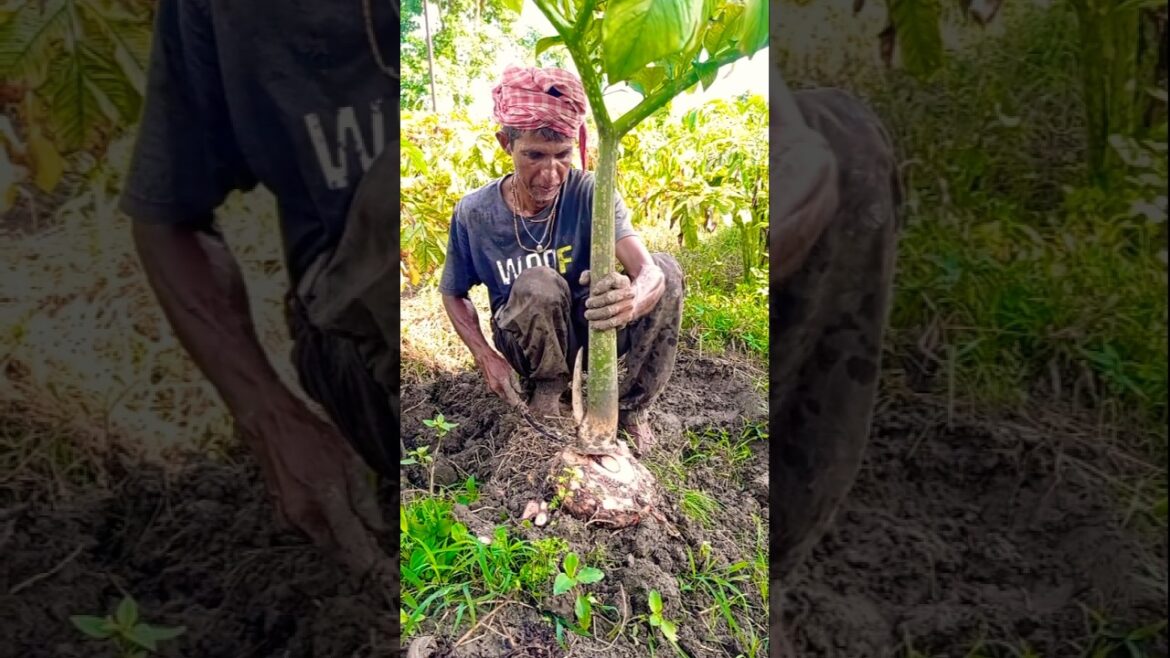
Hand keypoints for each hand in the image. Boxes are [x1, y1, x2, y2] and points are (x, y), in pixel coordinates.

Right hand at [240, 398, 388, 574]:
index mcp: (325, 501)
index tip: (386, 577)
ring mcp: (288, 517)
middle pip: (335, 550)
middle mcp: (303, 517)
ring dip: (341, 544)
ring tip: (364, 542)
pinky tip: (337, 521)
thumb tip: (378, 529)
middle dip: (357, 558)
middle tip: (380, 564)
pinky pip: (310, 530)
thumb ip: (363, 498)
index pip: (352, 544)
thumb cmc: (312, 434)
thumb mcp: (348, 459)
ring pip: (322, 540)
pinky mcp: (280, 513)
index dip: (370, 562)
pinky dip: (326, 531)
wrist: (268, 422)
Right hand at [478, 350, 522, 406]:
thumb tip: (519, 391)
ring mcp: (490, 387)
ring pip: (501, 395)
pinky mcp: (488, 385)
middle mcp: (495, 388)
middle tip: (519, 400)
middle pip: (505, 399)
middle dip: (512, 400)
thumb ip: (515, 382)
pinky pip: (497, 391)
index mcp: (502, 383)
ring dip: (507, 396)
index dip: (516, 403)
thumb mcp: (510, 369)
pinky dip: (502, 391)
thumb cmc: (497, 360)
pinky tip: (505, 387)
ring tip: (513, 393)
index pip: (511, 398)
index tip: (521, 406)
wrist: (484, 356)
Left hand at [581, 270, 635, 330]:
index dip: (602, 285)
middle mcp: (628, 293)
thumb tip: (582, 281)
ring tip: (587, 314)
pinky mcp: (626, 318)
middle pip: (609, 297)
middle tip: (587, 304)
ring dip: (596, 314)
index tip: (593, 291)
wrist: (627, 300)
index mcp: (623, 280)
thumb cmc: (610, 288)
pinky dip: (602, 325)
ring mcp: (628, 306)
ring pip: (610, 311)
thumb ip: (589, 276)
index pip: (613, 279)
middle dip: (595, 302)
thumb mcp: (601, 278)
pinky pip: (613, 322)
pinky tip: (593, 324)